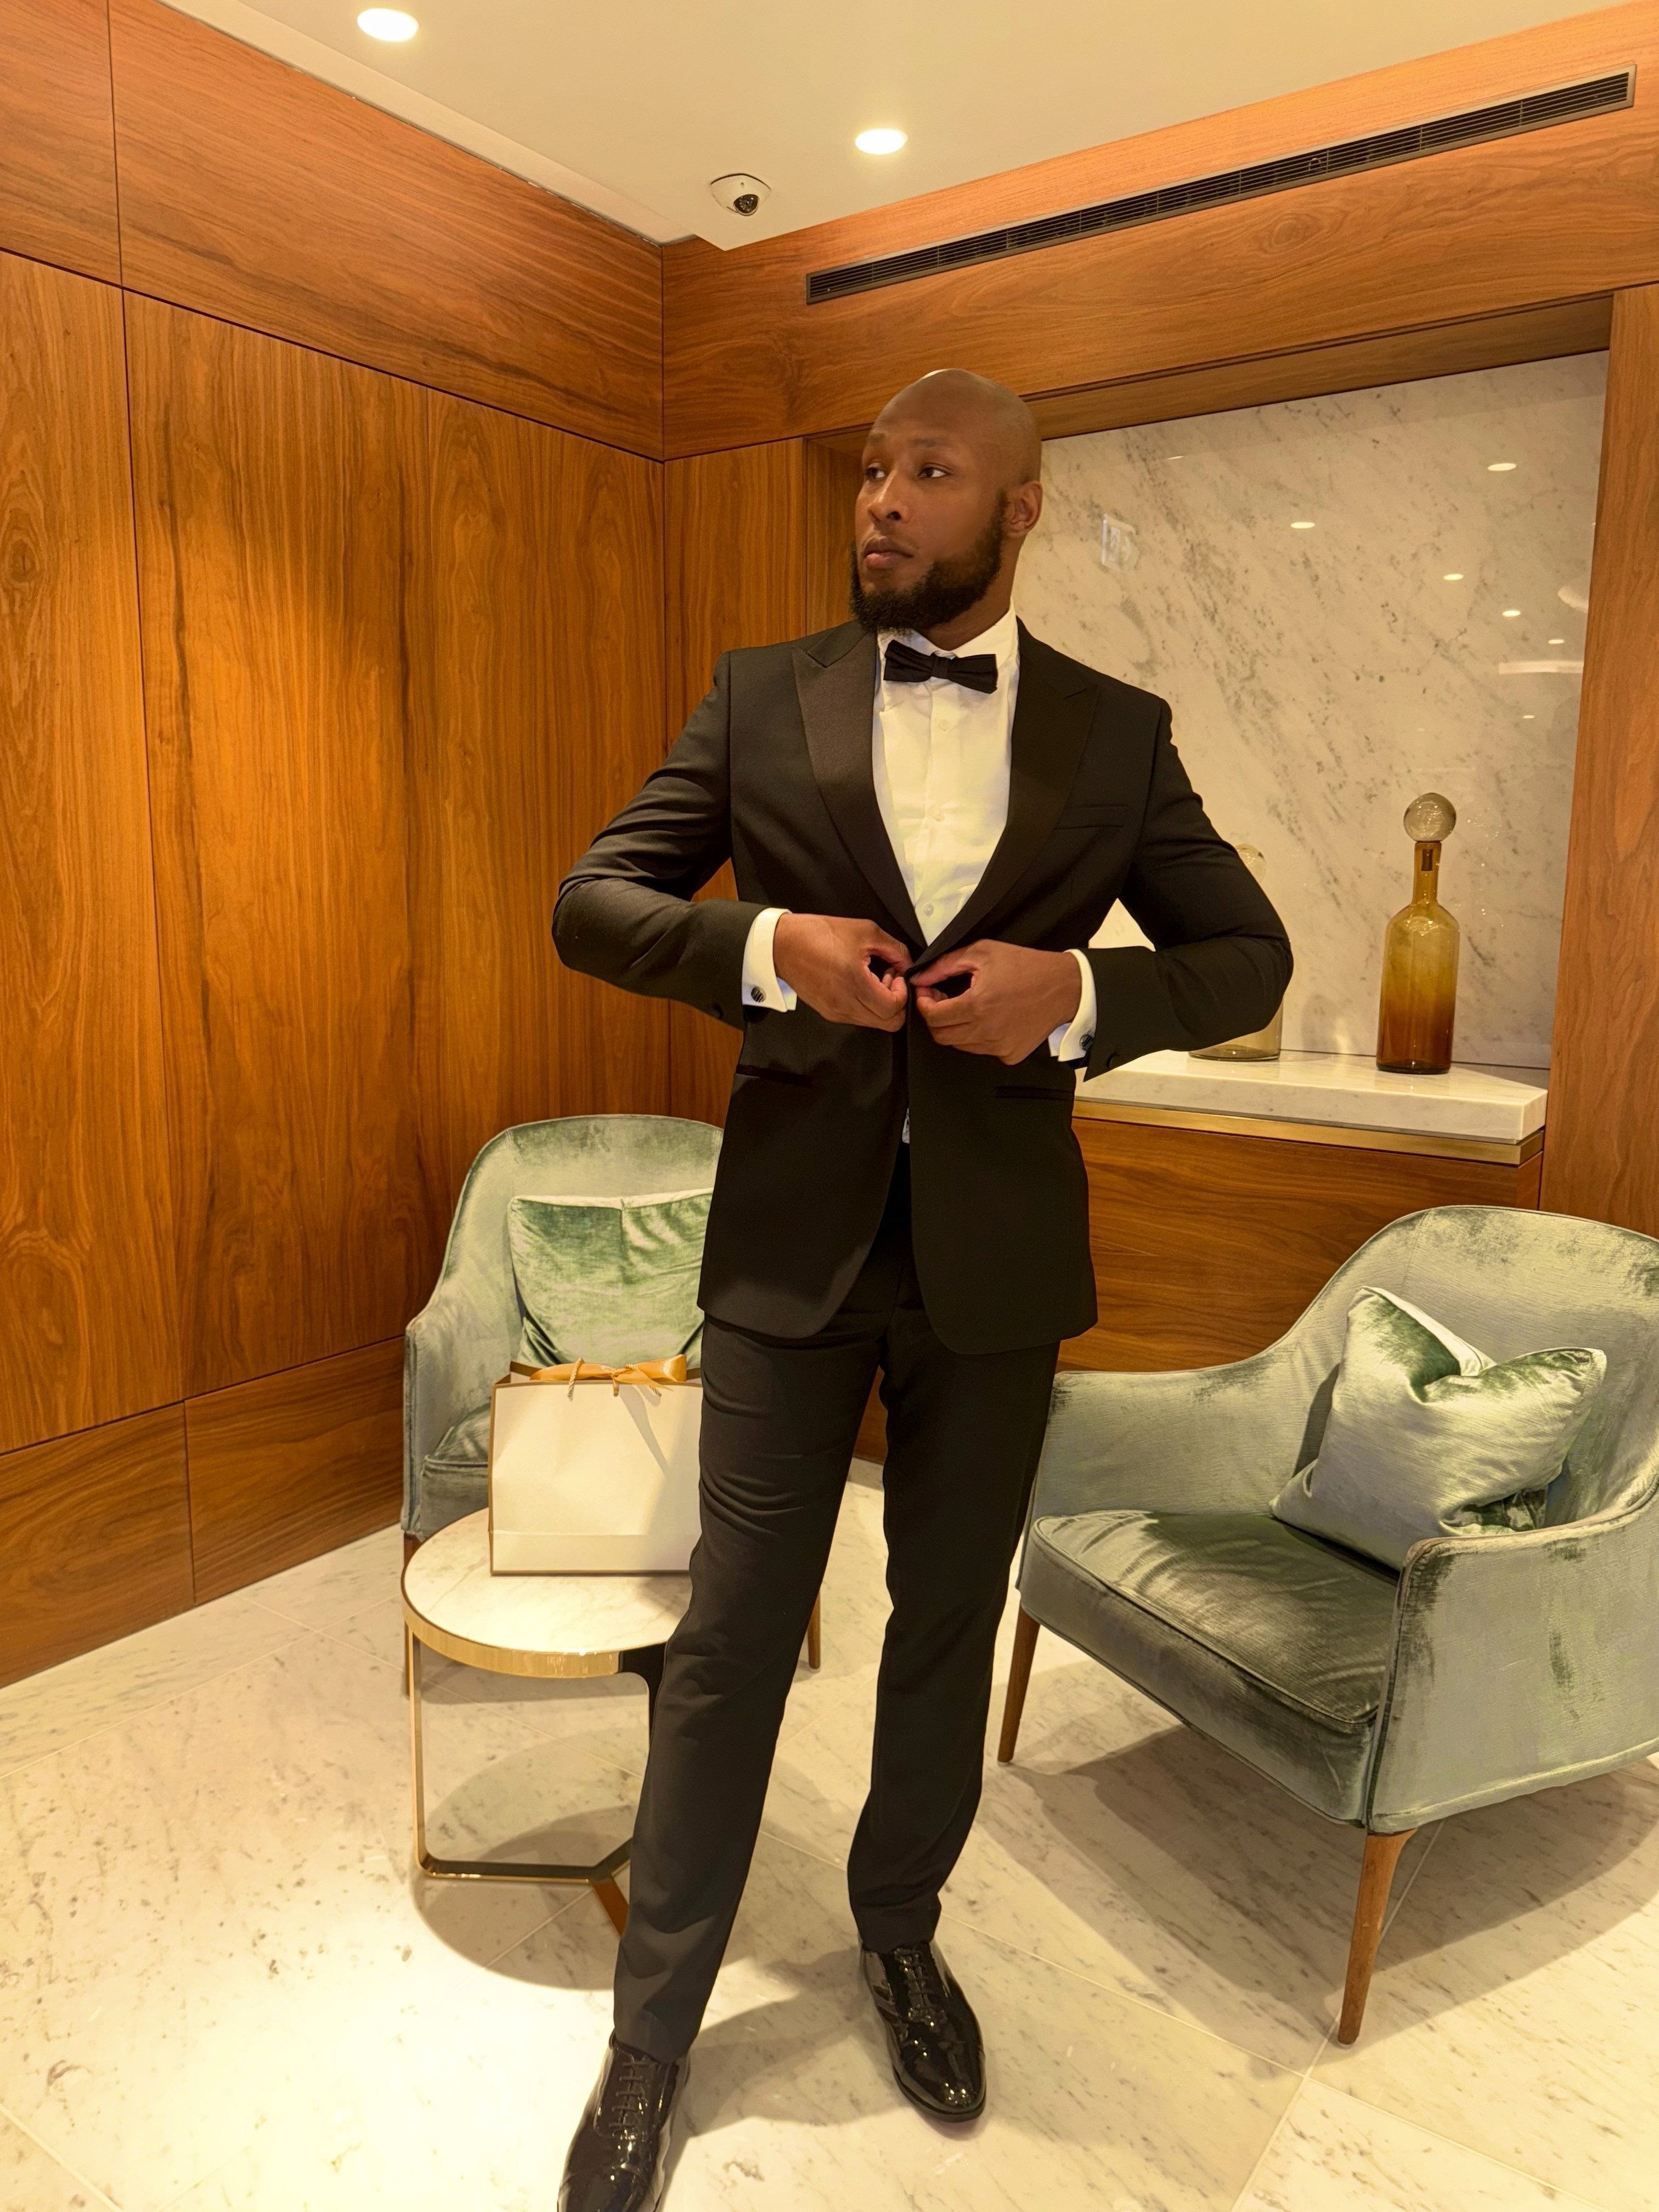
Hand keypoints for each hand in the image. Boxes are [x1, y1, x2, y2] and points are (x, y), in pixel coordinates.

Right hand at [772, 913, 909, 1030]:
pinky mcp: (829, 1013)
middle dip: (896, 1003)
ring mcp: (836, 1012)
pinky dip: (866, 1006)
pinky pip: (858, 1018)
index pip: (893, 1008)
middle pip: (888, 1023)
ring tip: (874, 981)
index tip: (897, 975)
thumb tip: (907, 964)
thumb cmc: (817, 935)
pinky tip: (860, 986)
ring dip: (881, 1006)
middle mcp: (845, 1004)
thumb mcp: (865, 931)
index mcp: (854, 983)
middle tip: (889, 980)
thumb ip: (895, 949)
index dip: (902, 993)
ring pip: (874, 1023)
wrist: (782, 945)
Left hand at [912, 941, 1080, 1062]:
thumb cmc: (1026, 966)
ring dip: (955, 1027)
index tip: (927, 993)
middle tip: (943, 999)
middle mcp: (986, 1032)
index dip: (923, 1004)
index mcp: (977, 1006)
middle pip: (941, 1036)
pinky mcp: (1010, 1055)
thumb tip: (920, 977)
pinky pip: (981, 1050)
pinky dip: (977, 1037)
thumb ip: (945, 965)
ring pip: (959, 1045)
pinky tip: (988, 1018)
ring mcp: (998, 1047)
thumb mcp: (982, 953)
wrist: (1064, 987)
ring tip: (968, 1006)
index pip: (933, 1017)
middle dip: (935, 1017)